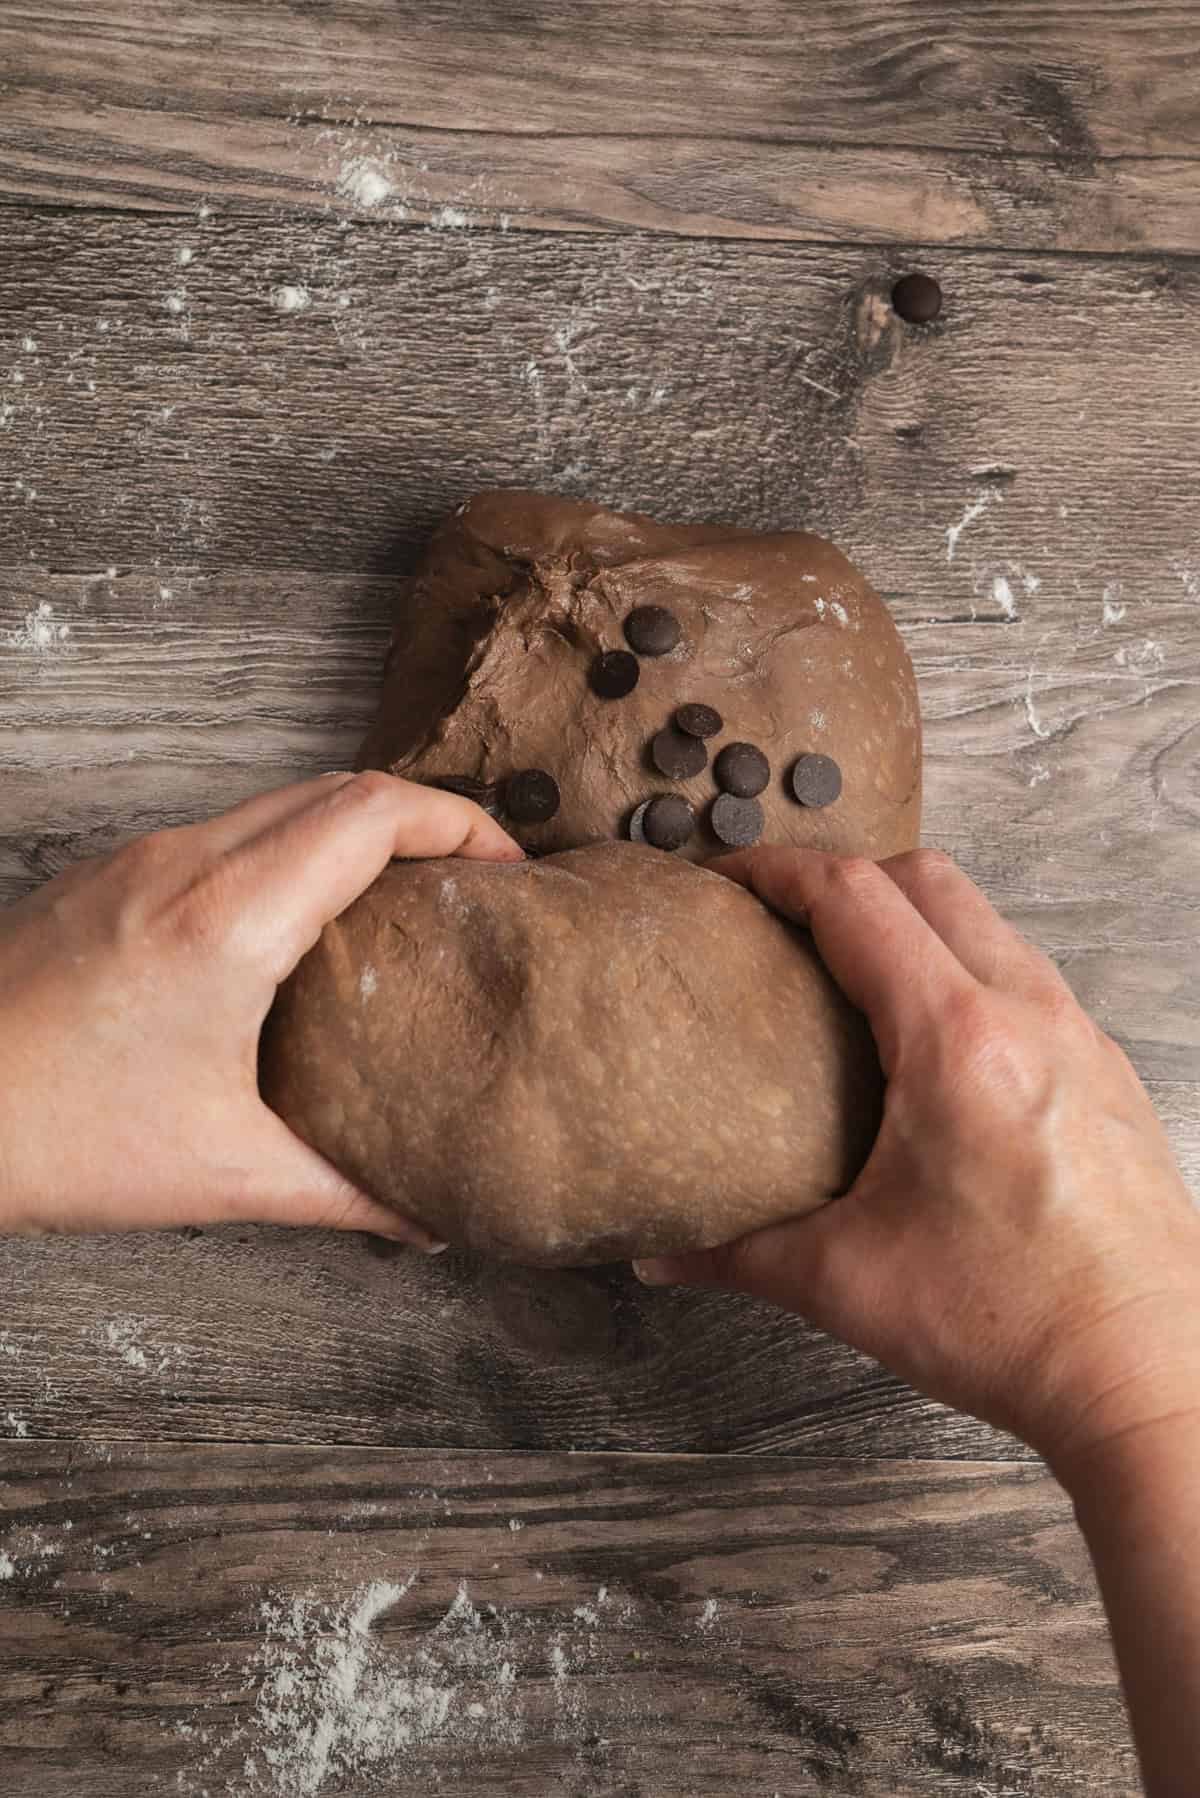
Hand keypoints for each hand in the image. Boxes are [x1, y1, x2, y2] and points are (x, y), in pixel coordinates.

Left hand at [0, 772, 522, 1242]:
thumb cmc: (56, 1138)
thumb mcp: (224, 1175)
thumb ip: (347, 1195)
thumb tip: (428, 1219)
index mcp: (230, 919)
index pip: (373, 814)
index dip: (460, 822)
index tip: (506, 867)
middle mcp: (184, 863)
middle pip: (336, 788)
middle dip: (421, 818)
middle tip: (471, 881)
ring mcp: (138, 859)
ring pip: (278, 801)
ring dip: (351, 830)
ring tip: (399, 898)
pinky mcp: (107, 875)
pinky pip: (225, 829)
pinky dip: (289, 848)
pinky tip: (298, 921)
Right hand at [636, 847, 1199, 1473]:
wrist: (1150, 1377)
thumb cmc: (1016, 1325)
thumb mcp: (847, 1282)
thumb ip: (739, 1254)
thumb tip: (662, 1253)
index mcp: (955, 1040)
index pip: (855, 899)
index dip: (778, 870)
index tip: (729, 878)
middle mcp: (1029, 1014)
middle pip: (927, 878)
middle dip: (844, 876)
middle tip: (782, 917)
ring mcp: (1079, 1037)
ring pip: (988, 921)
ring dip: (913, 919)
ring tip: (849, 970)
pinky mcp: (1107, 1075)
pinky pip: (1028, 978)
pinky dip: (966, 970)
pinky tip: (929, 1042)